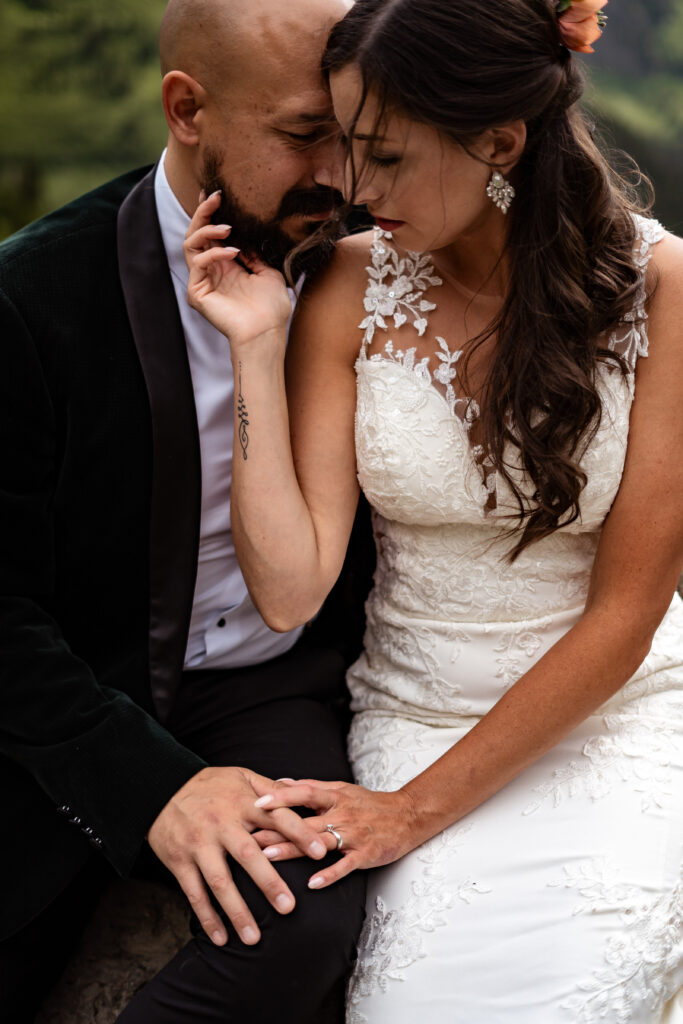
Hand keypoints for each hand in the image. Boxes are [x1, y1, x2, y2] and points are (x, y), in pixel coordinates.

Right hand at [147, 767, 327, 946]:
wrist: (158, 788)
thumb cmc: (208, 784)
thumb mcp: (240, 775)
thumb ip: (269, 788)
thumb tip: (300, 794)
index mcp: (242, 803)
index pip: (277, 817)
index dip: (300, 833)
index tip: (321, 852)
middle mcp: (222, 825)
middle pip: (248, 855)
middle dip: (269, 882)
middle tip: (289, 908)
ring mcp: (199, 845)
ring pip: (220, 882)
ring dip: (237, 911)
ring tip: (254, 938)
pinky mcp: (179, 861)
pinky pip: (194, 893)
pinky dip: (207, 917)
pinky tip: (221, 938)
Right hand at [183, 191, 292, 349]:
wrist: (267, 332)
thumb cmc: (271, 308)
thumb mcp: (268, 272)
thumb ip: (255, 253)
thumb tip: (246, 237)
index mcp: (225, 266)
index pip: (210, 234)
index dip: (209, 213)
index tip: (216, 193)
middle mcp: (211, 271)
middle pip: (196, 234)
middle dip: (204, 212)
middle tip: (216, 196)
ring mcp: (202, 281)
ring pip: (190, 244)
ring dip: (207, 229)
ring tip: (227, 227)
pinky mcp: (197, 293)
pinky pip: (197, 264)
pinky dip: (214, 253)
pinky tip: (233, 252)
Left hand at [251, 779, 421, 889]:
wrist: (407, 816)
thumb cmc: (369, 803)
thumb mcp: (341, 789)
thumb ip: (310, 786)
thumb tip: (280, 781)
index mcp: (334, 796)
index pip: (303, 792)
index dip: (280, 797)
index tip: (255, 802)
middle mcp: (342, 813)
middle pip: (304, 821)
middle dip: (274, 830)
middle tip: (246, 838)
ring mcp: (354, 834)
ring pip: (319, 843)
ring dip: (292, 851)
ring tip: (266, 859)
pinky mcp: (366, 853)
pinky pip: (345, 865)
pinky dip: (329, 875)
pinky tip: (312, 884)